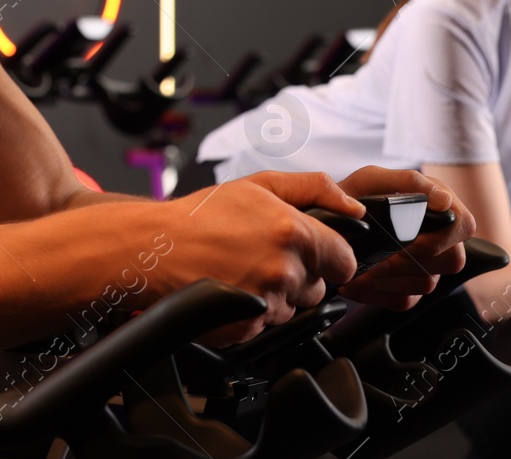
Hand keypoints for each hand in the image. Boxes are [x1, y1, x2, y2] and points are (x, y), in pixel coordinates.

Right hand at [163, 171, 362, 344]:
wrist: (156, 249)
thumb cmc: (202, 216)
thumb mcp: (260, 184)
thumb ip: (315, 188)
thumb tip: (354, 206)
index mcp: (293, 233)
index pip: (346, 261)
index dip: (331, 255)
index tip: (313, 250)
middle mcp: (284, 270)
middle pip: (319, 287)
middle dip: (301, 274)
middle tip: (265, 254)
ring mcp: (266, 303)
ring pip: (293, 307)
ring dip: (277, 293)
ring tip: (243, 269)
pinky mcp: (247, 327)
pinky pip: (268, 323)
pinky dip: (255, 310)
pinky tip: (233, 287)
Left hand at [337, 167, 474, 311]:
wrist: (326, 223)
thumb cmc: (351, 197)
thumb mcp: (373, 179)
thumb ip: (410, 182)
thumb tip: (443, 200)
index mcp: (436, 206)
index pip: (464, 225)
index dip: (443, 236)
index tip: (410, 240)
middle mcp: (437, 238)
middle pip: (452, 260)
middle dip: (409, 261)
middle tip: (377, 258)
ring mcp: (425, 266)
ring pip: (426, 283)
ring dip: (387, 278)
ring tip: (359, 269)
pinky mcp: (408, 289)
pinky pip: (405, 300)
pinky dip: (376, 293)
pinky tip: (356, 281)